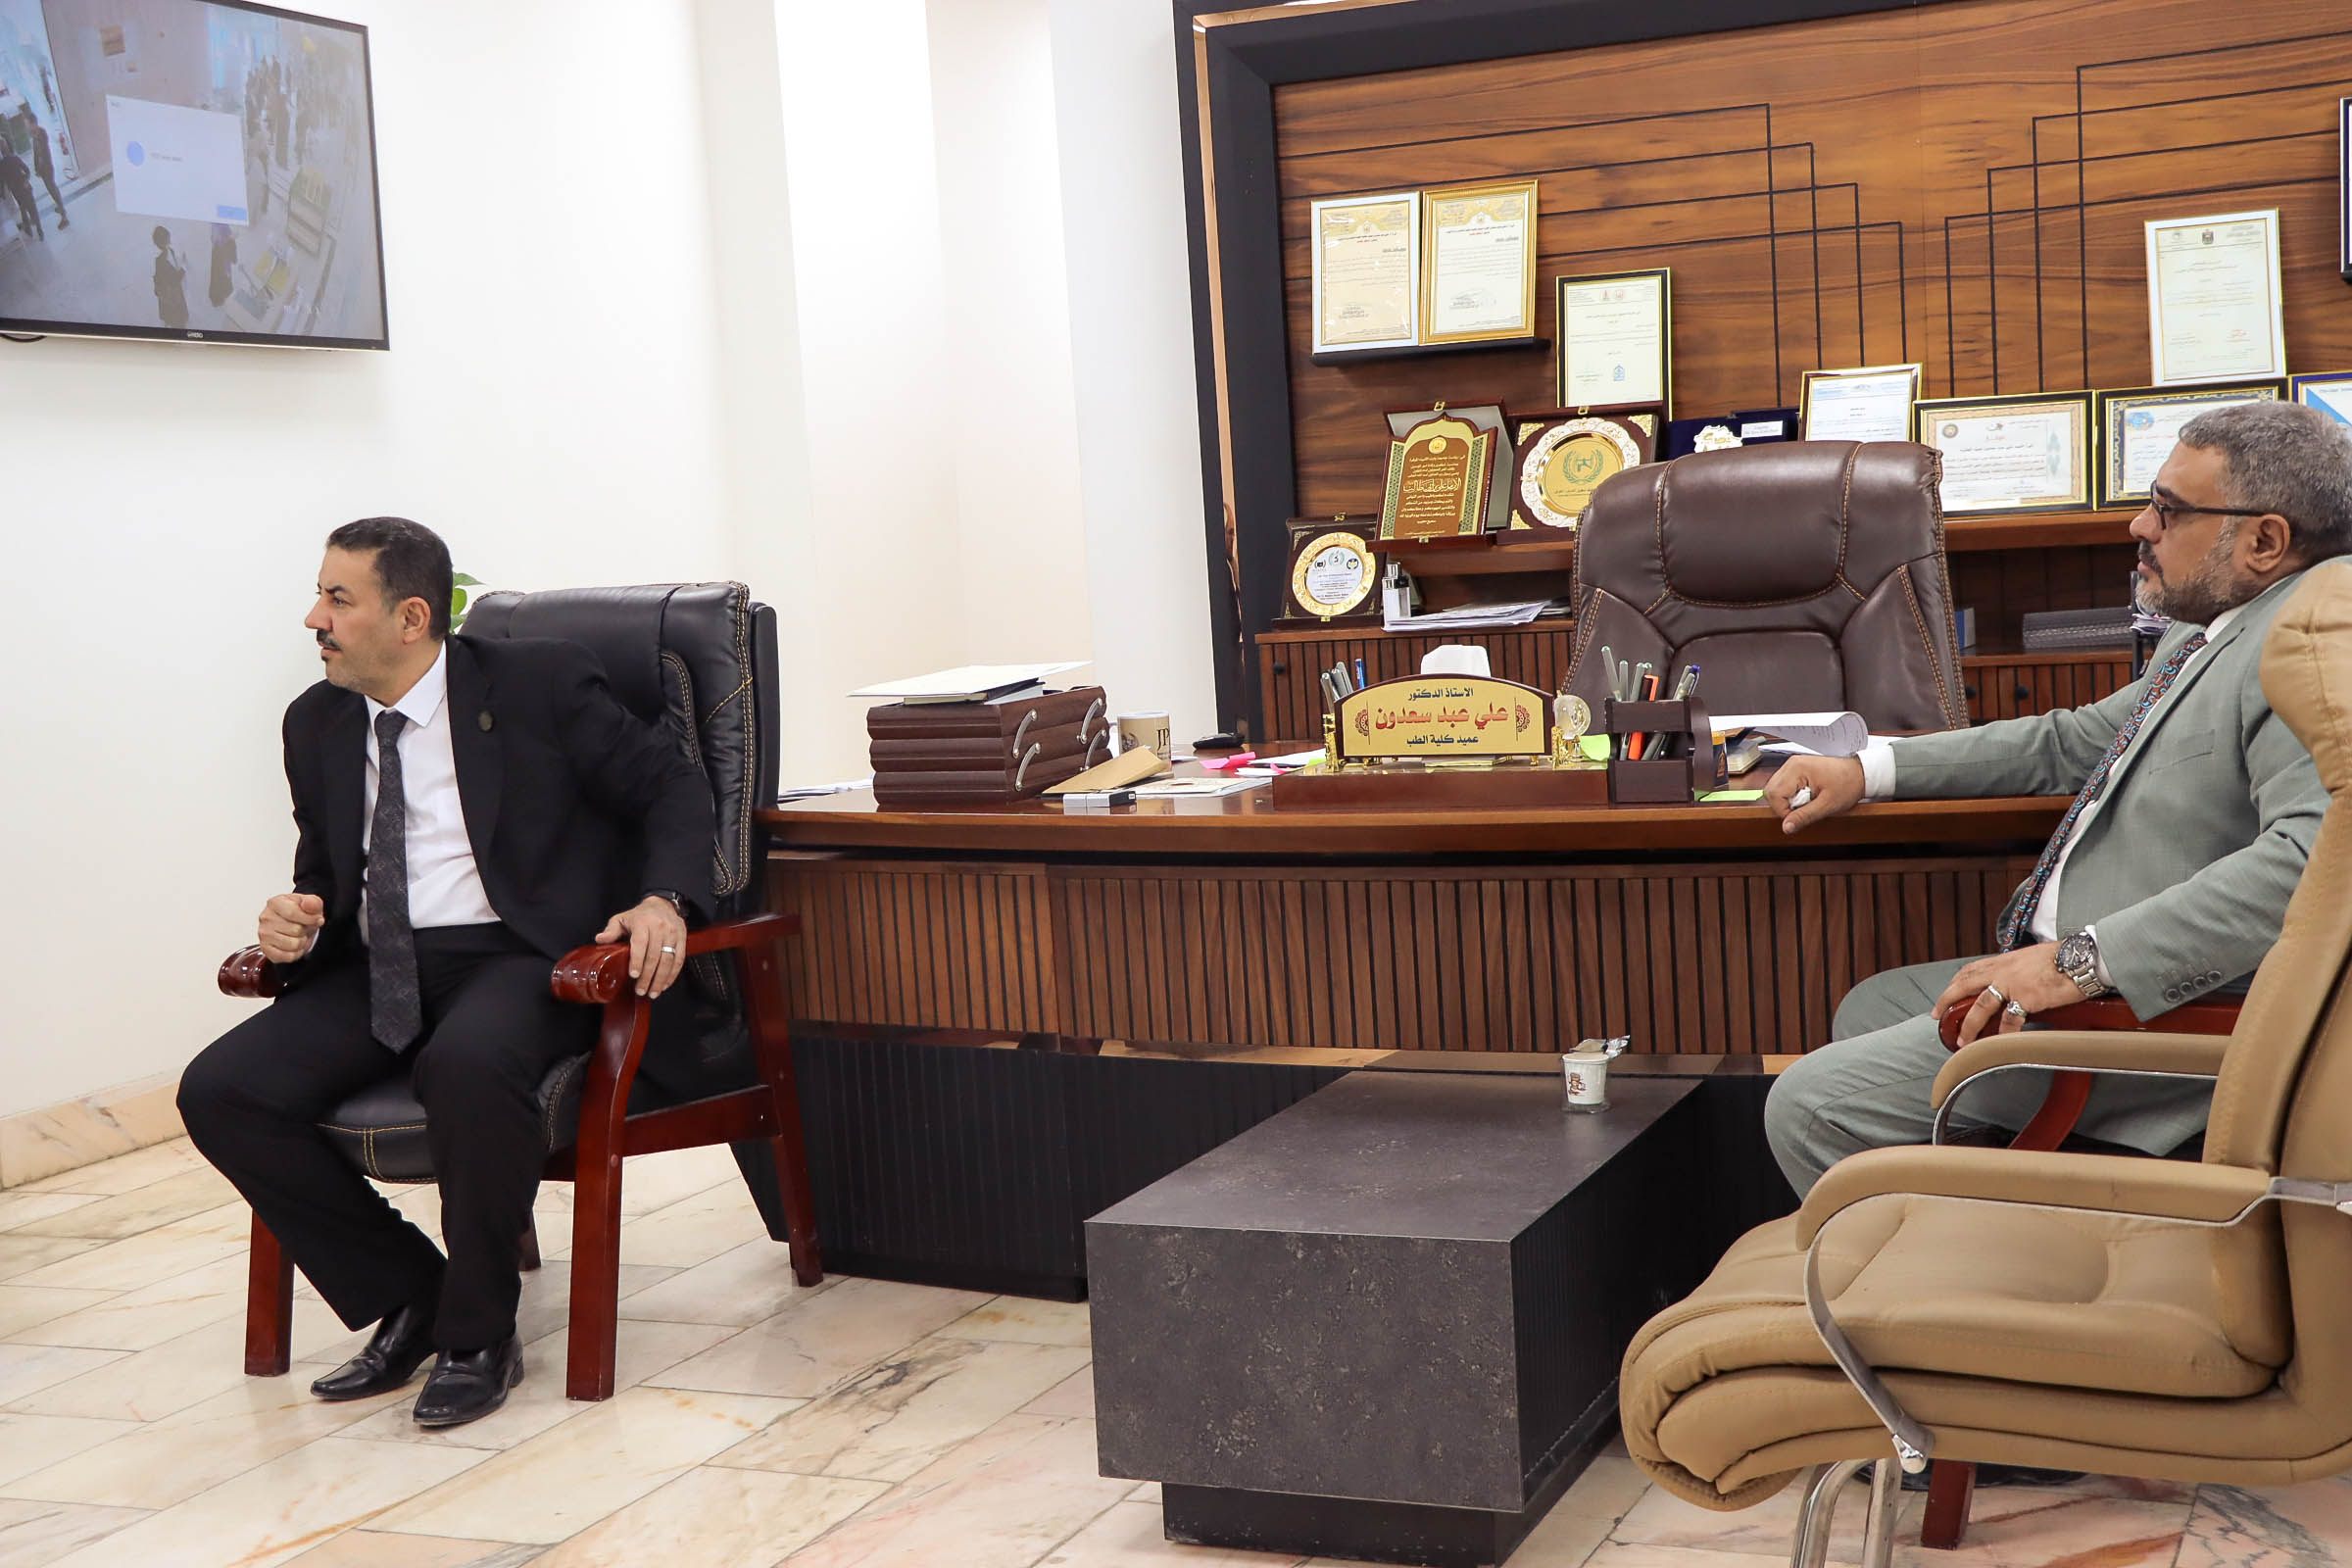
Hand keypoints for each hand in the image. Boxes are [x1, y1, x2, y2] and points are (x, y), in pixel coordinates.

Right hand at [258, 892, 323, 964]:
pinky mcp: (266, 950)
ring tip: (298, 935)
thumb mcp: (311, 903)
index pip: (292, 913)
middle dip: (306, 930)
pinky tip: (293, 944)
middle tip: (303, 927)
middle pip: (296, 930)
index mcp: (275, 903)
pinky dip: (296, 953)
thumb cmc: (301, 912)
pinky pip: (289, 956)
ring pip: (294, 944)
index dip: (310, 919)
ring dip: (302, 941)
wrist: (294, 924)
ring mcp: (264, 935)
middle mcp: (266, 918)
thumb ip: (312, 902)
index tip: (317, 919)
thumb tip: (308, 904)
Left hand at [595, 895, 687, 997]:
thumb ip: (611, 930)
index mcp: (642, 923)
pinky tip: (665, 984)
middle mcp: (660, 927)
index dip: (638, 961)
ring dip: (661, 979)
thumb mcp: (621, 918)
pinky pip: (679, 959)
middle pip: (655, 956)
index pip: (641, 944)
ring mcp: (673, 933)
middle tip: (641, 990)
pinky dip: (672, 974)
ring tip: (653, 992)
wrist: (663, 904)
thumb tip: (599, 940)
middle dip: (648, 976)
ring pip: (668, 960)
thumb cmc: (639, 915)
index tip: (634, 975)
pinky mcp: (682, 939)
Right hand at [1762, 756, 1865, 834]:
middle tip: (1805, 807)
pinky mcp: (1796, 769)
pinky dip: (1792, 795)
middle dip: (1784, 805)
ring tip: (1808, 800)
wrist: (1860, 773)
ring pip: (1775, 789)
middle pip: (1771, 791)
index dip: (1784, 811)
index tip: (1800, 815)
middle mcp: (1791, 764)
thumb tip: (1786, 827)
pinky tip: (1807, 796)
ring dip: (1788, 801)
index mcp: (1797, 769)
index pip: (1774, 795)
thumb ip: (1804, 816)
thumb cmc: (1848, 784)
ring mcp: (1793, 765)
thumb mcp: (1827, 805)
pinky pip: (1783, 786)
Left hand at [1931, 944, 2079, 1045]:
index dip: (1955, 982)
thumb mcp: (2032, 959)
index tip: (1947, 993)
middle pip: (1964, 985)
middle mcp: (2003, 970)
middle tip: (1936, 1014)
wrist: (2082, 957)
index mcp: (2004, 960)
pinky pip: (2009, 1020)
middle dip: (1946, 1000)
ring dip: (1968, 1025)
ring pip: (1980, 1006)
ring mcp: (2012, 983)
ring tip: (1962, 1040)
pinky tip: (2000, 1044)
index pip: (1970, 970)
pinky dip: (2003, 1034)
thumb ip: (2018, 970)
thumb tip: (2015, 982)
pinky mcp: (2026, 997)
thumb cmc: (2064, 958)